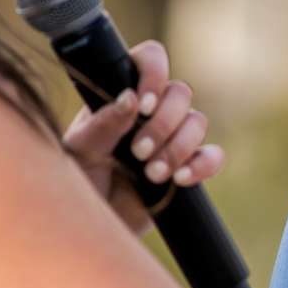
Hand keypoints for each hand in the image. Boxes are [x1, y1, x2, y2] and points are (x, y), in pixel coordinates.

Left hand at [62, 40, 224, 234]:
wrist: (91, 228)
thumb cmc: (76, 184)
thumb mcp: (78, 152)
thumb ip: (102, 125)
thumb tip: (130, 98)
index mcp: (122, 96)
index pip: (149, 59)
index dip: (154, 73)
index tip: (145, 105)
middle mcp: (151, 112)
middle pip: (181, 92)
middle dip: (164, 124)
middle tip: (138, 152)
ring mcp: (172, 138)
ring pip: (198, 122)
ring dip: (178, 147)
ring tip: (152, 174)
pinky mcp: (189, 167)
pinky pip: (212, 156)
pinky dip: (202, 165)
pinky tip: (180, 179)